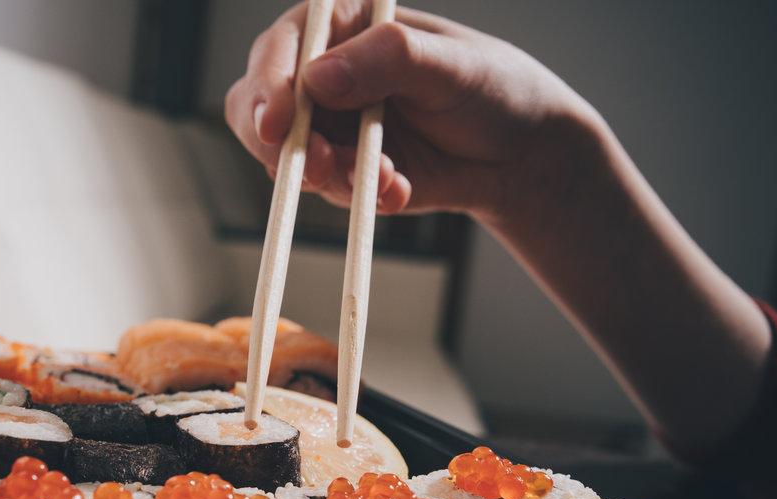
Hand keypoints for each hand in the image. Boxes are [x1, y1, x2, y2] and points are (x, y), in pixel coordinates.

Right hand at [224, 0, 600, 222]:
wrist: (519, 155)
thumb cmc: (492, 89)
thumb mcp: (451, 66)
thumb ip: (389, 61)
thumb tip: (319, 78)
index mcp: (341, 25)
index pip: (281, 48)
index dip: (267, 85)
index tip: (275, 125)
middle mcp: (321, 73)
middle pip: (256, 106)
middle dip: (282, 143)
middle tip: (318, 168)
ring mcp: (327, 125)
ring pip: (288, 157)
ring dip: (330, 175)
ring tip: (386, 178)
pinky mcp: (341, 170)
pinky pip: (326, 190)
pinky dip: (359, 195)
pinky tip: (399, 190)